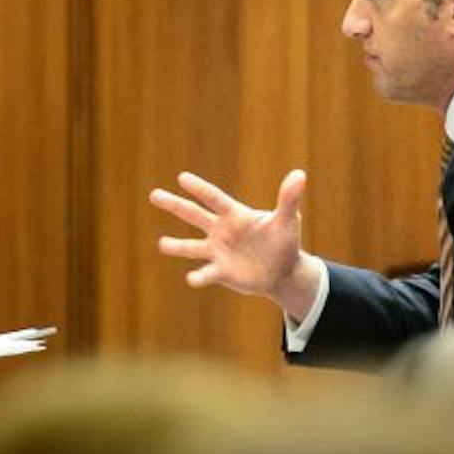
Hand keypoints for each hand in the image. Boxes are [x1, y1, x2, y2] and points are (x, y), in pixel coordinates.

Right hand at [150, 169, 322, 313]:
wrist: (282, 271)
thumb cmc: (283, 240)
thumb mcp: (287, 220)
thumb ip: (288, 199)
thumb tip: (300, 174)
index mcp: (234, 214)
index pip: (213, 198)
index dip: (199, 188)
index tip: (182, 178)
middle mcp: (221, 231)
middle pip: (193, 215)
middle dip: (174, 205)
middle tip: (153, 195)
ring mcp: (218, 251)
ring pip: (192, 247)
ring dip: (177, 246)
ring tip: (161, 244)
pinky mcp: (220, 271)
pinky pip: (206, 273)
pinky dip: (199, 276)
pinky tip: (192, 278)